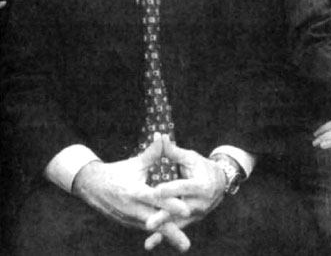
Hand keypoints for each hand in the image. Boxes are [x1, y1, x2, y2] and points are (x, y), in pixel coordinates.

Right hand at [72, 133, 190, 251]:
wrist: (94, 187)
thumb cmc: (119, 172)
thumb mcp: (135, 163)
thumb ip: (152, 153)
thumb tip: (164, 136)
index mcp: (134, 192)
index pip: (155, 199)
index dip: (171, 205)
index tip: (186, 210)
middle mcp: (132, 209)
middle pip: (155, 222)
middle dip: (172, 232)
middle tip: (186, 245)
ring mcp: (130, 219)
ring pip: (153, 229)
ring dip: (168, 236)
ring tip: (184, 245)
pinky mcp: (130, 223)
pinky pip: (147, 230)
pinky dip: (160, 234)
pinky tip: (174, 239)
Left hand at [144, 136, 226, 248]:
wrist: (220, 182)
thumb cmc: (201, 166)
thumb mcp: (190, 157)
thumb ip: (173, 151)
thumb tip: (159, 136)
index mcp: (201, 185)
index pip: (184, 187)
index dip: (171, 189)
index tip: (156, 191)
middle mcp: (199, 202)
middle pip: (179, 210)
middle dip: (164, 216)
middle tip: (149, 222)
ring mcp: (196, 214)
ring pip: (177, 222)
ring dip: (163, 230)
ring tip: (148, 236)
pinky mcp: (191, 221)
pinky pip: (176, 229)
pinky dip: (164, 237)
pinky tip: (150, 243)